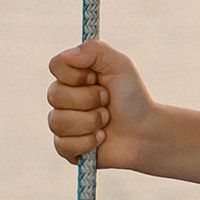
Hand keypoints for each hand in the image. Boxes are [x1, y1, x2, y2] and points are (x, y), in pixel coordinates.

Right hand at [47, 40, 155, 172]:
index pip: (56, 65)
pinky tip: (101, 138)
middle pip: (54, 94)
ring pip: (58, 121)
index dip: (76, 74)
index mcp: (73, 75)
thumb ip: (95, 51)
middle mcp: (63, 98)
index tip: (96, 77)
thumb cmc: (132, 96)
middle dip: (89, 99)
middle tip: (107, 101)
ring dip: (91, 121)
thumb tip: (67, 55)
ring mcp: (62, 123)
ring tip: (107, 121)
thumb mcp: (120, 65)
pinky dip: (89, 141)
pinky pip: (64, 145)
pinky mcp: (66, 147)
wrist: (145, 131)